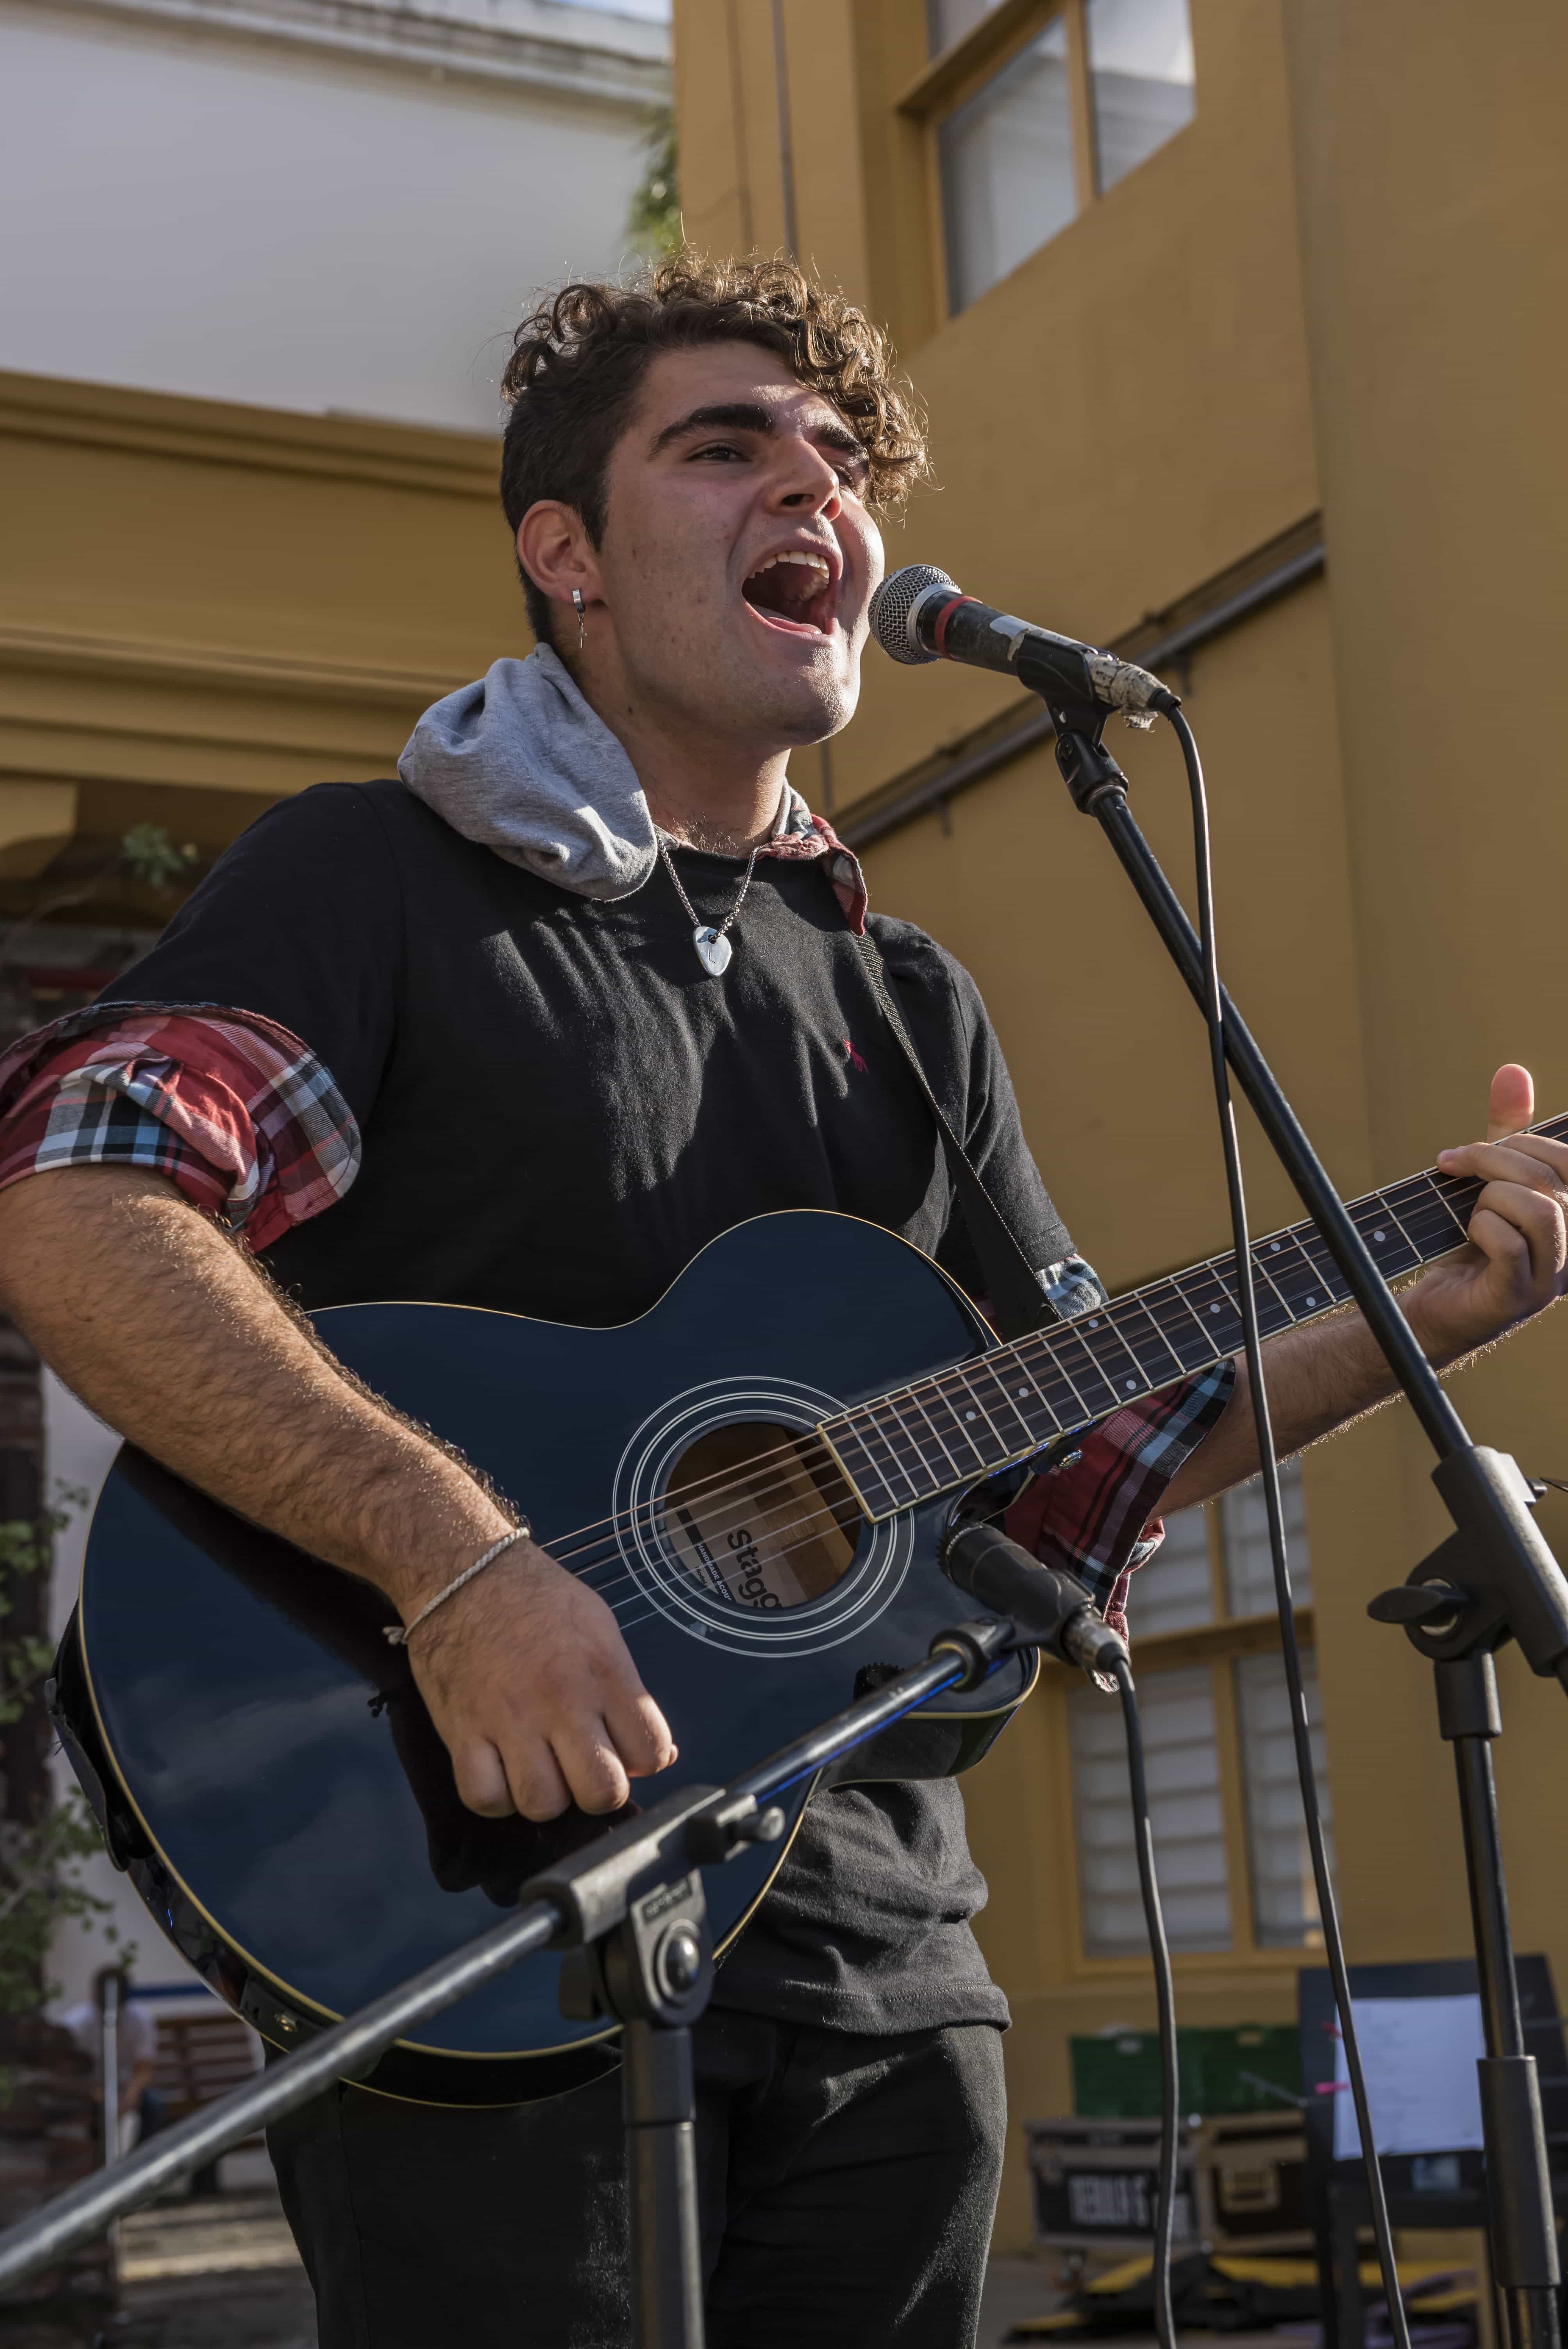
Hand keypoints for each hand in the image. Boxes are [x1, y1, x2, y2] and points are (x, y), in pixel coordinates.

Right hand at [407, 1541, 676, 1821]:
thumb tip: (661, 1756)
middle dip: (597, 1791)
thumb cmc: (537, 1600)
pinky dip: (495, 1796)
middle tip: (580, 1768)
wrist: (463, 1571)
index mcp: (604, 1671)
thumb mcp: (601, 1629)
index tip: (622, 1750)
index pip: (650, 1752)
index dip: (642, 1762)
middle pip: (602, 1792)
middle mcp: (562, 1698)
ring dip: (544, 1796)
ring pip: (543, 1804)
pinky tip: (500, 1772)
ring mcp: (509, 1718)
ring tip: (538, 1768)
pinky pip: (485, 1798)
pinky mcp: (462, 1730)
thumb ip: (630, 1694)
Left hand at [1403, 1064, 1567, 1363]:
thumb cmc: (1466, 1243)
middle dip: (1494, 1158)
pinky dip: (1481, 1227)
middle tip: (1453, 1164)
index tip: (1474, 1149)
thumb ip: (1507, 1132)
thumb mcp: (1488, 1180)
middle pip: (1554, 1179)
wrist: (1432, 1309)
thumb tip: (1513, 1071)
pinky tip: (1469, 1235)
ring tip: (1468, 1207)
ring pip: (1542, 1209)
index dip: (1527, 1141)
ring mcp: (1551, 1278)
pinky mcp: (1516, 1297)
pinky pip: (1510, 1244)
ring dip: (1490, 1194)